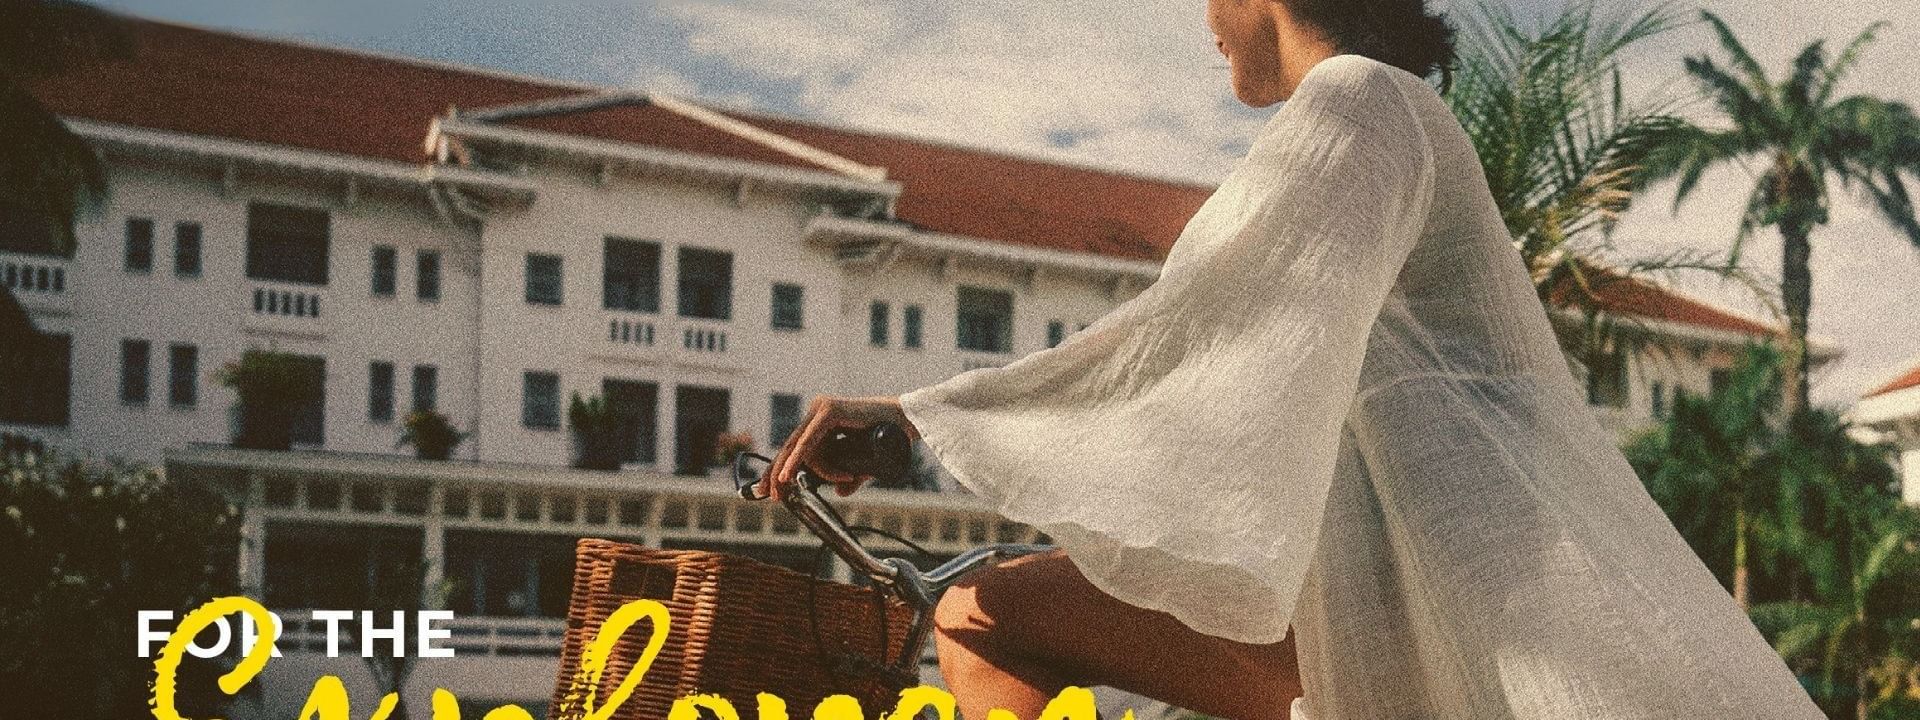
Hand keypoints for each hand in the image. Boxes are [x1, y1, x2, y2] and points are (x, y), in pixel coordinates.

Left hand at [755, 395, 918, 501]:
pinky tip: (788, 475)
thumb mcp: (861, 463)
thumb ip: (849, 476)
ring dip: (817, 470)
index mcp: (821, 420)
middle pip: (790, 446)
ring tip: (844, 475)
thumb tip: (840, 492)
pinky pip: (809, 442)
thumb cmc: (888, 439)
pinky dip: (799, 460)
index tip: (768, 490)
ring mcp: (822, 408)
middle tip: (770, 495)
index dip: (779, 468)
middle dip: (776, 472)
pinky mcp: (829, 411)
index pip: (794, 446)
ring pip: (802, 449)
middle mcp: (818, 411)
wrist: (909, 422)